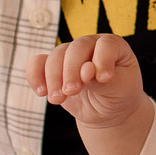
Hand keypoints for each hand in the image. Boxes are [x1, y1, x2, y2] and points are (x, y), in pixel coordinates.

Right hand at [25, 33, 144, 127]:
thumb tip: (85, 70)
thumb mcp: (119, 89)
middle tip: (72, 91)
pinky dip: (35, 76)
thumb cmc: (120, 94)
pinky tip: (41, 92)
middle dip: (71, 70)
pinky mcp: (54, 67)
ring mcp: (70, 55)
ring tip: (57, 99)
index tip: (104, 79)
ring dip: (53, 77)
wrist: (107, 109)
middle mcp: (91, 45)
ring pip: (56, 56)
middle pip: (76, 48)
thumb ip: (102, 80)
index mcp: (113, 46)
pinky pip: (37, 64)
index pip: (106, 45)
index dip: (103, 60)